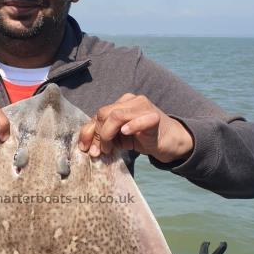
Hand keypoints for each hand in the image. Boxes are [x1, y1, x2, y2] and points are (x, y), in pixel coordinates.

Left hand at [78, 93, 193, 162]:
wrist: (170, 141)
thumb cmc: (143, 138)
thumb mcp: (119, 137)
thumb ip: (105, 136)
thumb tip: (86, 145)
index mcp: (121, 104)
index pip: (98, 114)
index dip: (88, 132)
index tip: (84, 148)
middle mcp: (131, 101)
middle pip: (104, 113)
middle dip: (97, 135)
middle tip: (98, 152)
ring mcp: (143, 107)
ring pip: (117, 115)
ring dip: (108, 134)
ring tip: (109, 149)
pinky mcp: (155, 116)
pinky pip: (141, 118)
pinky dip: (131, 126)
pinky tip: (126, 133)